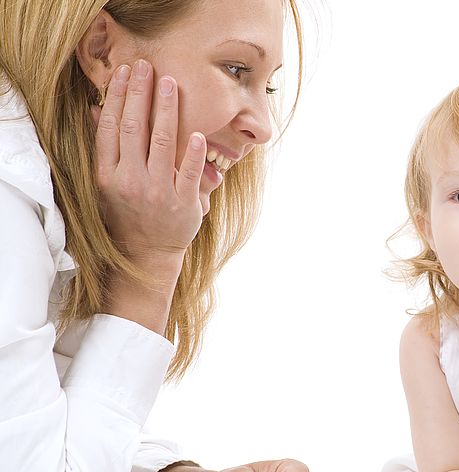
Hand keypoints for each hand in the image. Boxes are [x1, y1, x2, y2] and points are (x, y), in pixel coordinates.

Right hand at [92, 60, 206, 262]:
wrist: (146, 252)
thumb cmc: (128, 212)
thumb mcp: (109, 182)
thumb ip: (106, 147)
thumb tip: (97, 110)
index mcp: (109, 174)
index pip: (112, 128)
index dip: (119, 98)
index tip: (126, 72)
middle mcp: (131, 181)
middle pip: (135, 129)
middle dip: (141, 95)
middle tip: (148, 67)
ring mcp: (158, 192)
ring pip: (161, 144)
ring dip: (166, 110)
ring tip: (170, 83)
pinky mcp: (183, 204)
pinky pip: (189, 174)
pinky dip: (192, 154)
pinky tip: (196, 134)